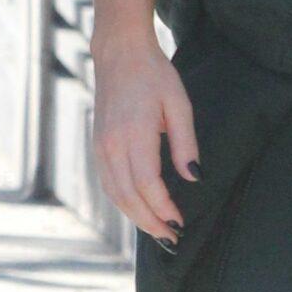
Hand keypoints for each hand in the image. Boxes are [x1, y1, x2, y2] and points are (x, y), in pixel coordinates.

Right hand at [93, 36, 198, 246]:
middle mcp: (111, 143)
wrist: (119, 53)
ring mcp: (100, 145)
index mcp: (133, 132)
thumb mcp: (179, 104)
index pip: (146, 184)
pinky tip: (138, 209)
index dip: (163, 208)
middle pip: (128, 196)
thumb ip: (185, 143)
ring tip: (157, 230)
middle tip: (171, 238)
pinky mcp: (97, 145)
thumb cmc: (154, 75)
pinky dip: (122, 201)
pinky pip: (107, 183)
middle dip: (150, 221)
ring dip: (135, 216)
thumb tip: (194, 177)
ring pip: (114, 193)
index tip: (180, 221)